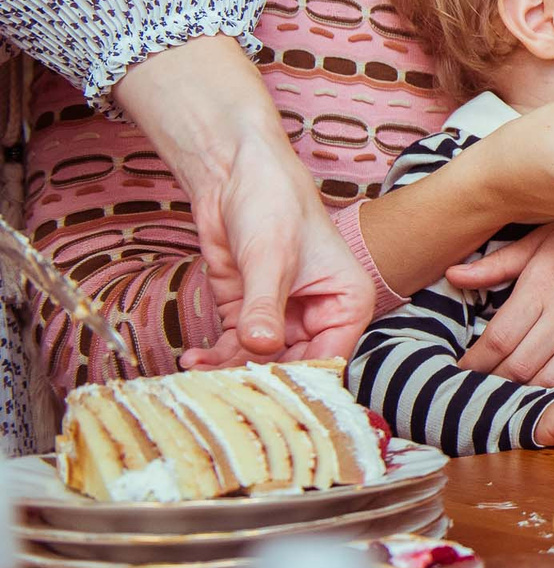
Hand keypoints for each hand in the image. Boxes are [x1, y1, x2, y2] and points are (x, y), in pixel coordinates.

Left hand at [112, 34, 373, 366]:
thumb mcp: (269, 256)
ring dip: (229, 371)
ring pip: (261, 362)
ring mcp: (283, 316)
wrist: (234, 175)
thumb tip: (262, 348)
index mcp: (347, 302)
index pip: (331, 356)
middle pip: (294, 365)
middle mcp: (320, 314)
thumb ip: (265, 305)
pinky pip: (235, 348)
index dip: (301, 377)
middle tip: (223, 390)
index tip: (267, 392)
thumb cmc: (273, 203)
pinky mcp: (248, 314)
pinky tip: (192, 358)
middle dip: (259, 378)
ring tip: (198, 373)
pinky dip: (214, 358)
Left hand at [454, 222, 553, 384]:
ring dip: (525, 392)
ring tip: (507, 393)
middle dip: (493, 382)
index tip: (459, 369)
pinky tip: (547, 393)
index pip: (498, 339)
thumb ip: (495, 264)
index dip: (474, 362)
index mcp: (543, 287)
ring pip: (551, 379)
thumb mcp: (538, 241)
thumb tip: (452, 276)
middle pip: (520, 366)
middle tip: (477, 386)